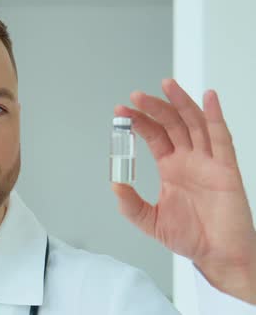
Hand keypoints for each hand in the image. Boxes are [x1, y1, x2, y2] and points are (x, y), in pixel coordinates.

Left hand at [111, 79, 255, 303]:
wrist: (218, 255)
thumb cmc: (190, 237)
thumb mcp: (151, 220)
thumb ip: (131, 204)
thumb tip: (114, 185)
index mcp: (171, 168)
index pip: (154, 136)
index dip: (139, 122)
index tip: (122, 111)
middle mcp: (189, 160)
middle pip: (172, 124)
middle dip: (154, 108)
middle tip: (135, 96)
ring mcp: (208, 162)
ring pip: (195, 124)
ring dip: (181, 103)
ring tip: (166, 85)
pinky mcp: (226, 169)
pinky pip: (222, 138)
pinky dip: (215, 116)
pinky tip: (208, 98)